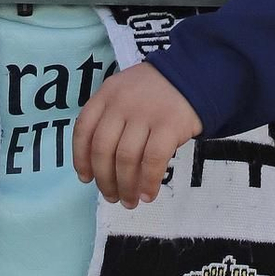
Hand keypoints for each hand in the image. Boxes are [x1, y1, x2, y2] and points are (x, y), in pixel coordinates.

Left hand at [73, 63, 201, 206]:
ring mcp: (145, 113)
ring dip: (125, 186)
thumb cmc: (155, 92)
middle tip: (112, 197)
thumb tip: (98, 166)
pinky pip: (153, 161)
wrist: (193, 74)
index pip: (84, 129)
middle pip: (103, 149)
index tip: (86, 178)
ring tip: (129, 201)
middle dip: (104, 180)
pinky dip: (148, 182)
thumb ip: (110, 118)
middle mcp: (122, 102)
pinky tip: (148, 194)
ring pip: (126, 158)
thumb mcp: (125, 92)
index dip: (81, 158)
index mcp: (107, 94)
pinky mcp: (169, 124)